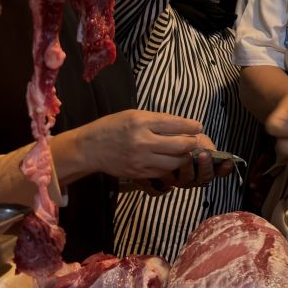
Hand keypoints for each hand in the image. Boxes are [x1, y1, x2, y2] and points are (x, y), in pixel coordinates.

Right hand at [72, 110, 204, 179]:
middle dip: (192, 143)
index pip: (176, 124)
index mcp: (141, 122)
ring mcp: (141, 159)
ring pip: (175, 162)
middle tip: (194, 140)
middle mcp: (142, 141)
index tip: (198, 126)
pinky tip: (171, 160)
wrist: (89, 149)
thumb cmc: (112, 127)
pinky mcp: (139, 173)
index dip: (192, 126)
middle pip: (181, 145)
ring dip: (184, 156)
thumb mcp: (134, 114)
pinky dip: (171, 166)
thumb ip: (157, 120)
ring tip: (184, 151)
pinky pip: (164, 171)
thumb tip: (182, 124)